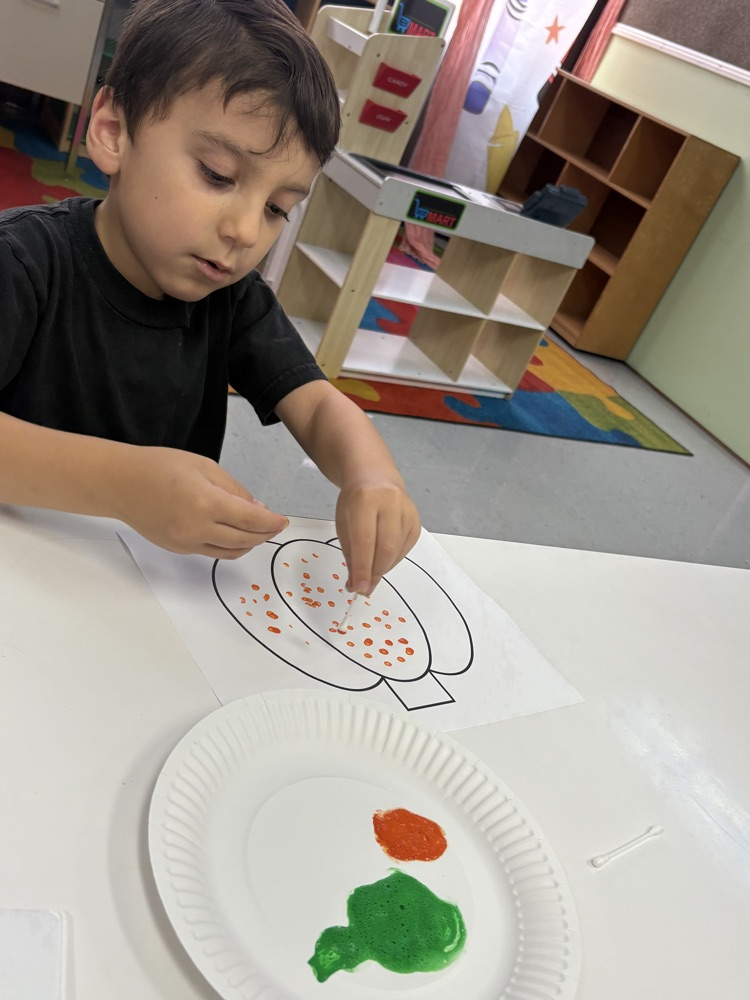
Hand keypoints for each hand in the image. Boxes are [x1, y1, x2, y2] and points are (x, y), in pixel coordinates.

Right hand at [115, 446, 287, 557]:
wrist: (120, 484)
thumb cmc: (158, 467)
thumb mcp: (204, 466)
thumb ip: (234, 489)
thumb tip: (258, 509)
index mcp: (206, 502)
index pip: (251, 520)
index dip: (272, 522)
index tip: (283, 520)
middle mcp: (197, 528)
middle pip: (245, 540)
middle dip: (265, 534)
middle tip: (276, 526)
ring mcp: (186, 542)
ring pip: (230, 552)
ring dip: (250, 544)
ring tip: (260, 532)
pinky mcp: (179, 549)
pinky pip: (213, 553)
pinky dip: (230, 547)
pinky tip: (236, 535)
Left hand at [335, 479, 420, 594]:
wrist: (375, 477)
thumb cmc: (356, 500)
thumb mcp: (344, 523)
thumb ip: (351, 554)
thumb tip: (356, 584)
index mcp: (365, 500)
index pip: (365, 541)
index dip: (362, 568)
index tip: (358, 587)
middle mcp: (390, 502)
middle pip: (386, 547)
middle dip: (374, 572)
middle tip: (364, 587)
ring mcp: (406, 510)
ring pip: (397, 551)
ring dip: (383, 568)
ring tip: (370, 573)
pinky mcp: (415, 520)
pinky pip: (405, 548)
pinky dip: (393, 560)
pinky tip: (382, 559)